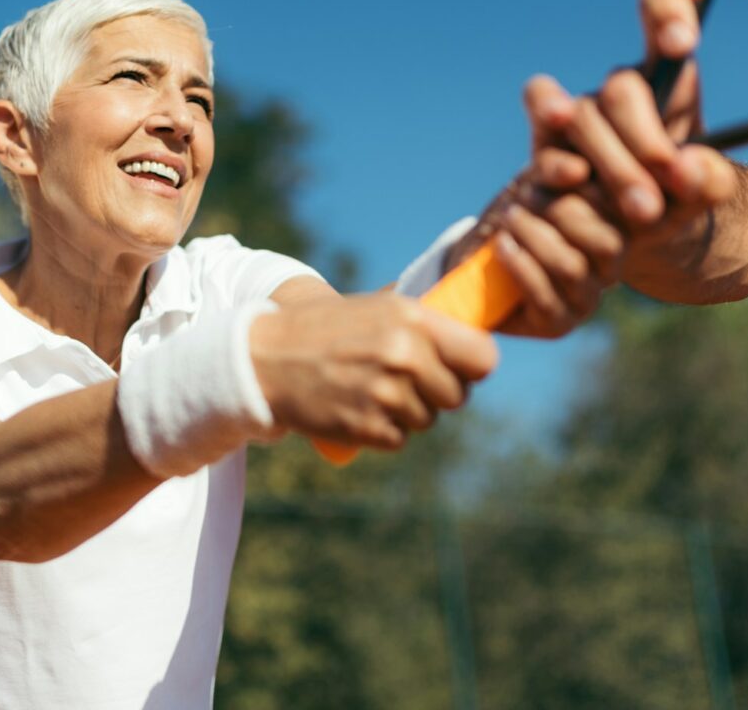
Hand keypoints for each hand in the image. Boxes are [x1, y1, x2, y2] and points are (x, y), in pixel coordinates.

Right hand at [249, 293, 498, 449]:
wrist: (264, 356)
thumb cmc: (326, 328)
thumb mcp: (377, 308)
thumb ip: (424, 320)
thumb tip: (474, 325)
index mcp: (413, 318)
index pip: (483, 356)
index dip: (473, 366)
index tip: (460, 368)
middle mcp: (405, 354)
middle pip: (458, 395)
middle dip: (438, 393)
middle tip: (408, 381)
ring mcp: (386, 393)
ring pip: (428, 419)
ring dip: (408, 412)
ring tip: (374, 390)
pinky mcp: (367, 427)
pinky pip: (399, 439)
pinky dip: (384, 431)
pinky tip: (360, 408)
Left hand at [442, 167, 625, 338]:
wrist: (478, 251)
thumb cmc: (520, 206)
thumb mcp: (537, 177)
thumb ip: (555, 168)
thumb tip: (578, 171)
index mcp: (622, 233)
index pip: (624, 216)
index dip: (585, 190)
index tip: (547, 176)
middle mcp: (613, 270)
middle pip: (607, 243)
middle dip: (560, 214)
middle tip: (525, 199)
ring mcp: (587, 300)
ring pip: (572, 269)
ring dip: (534, 237)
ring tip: (510, 218)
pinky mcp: (558, 325)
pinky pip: (546, 300)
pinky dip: (519, 266)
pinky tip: (502, 245)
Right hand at [525, 0, 742, 295]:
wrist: (651, 243)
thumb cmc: (684, 200)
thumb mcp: (711, 193)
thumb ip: (711, 180)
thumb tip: (690, 169)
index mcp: (666, 79)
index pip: (661, 12)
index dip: (665, 14)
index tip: (682, 43)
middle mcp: (618, 93)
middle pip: (621, 88)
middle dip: (646, 141)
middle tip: (673, 190)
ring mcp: (577, 121)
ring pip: (581, 117)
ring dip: (613, 164)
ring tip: (644, 211)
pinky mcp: (548, 155)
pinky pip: (546, 149)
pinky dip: (561, 167)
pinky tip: (580, 186)